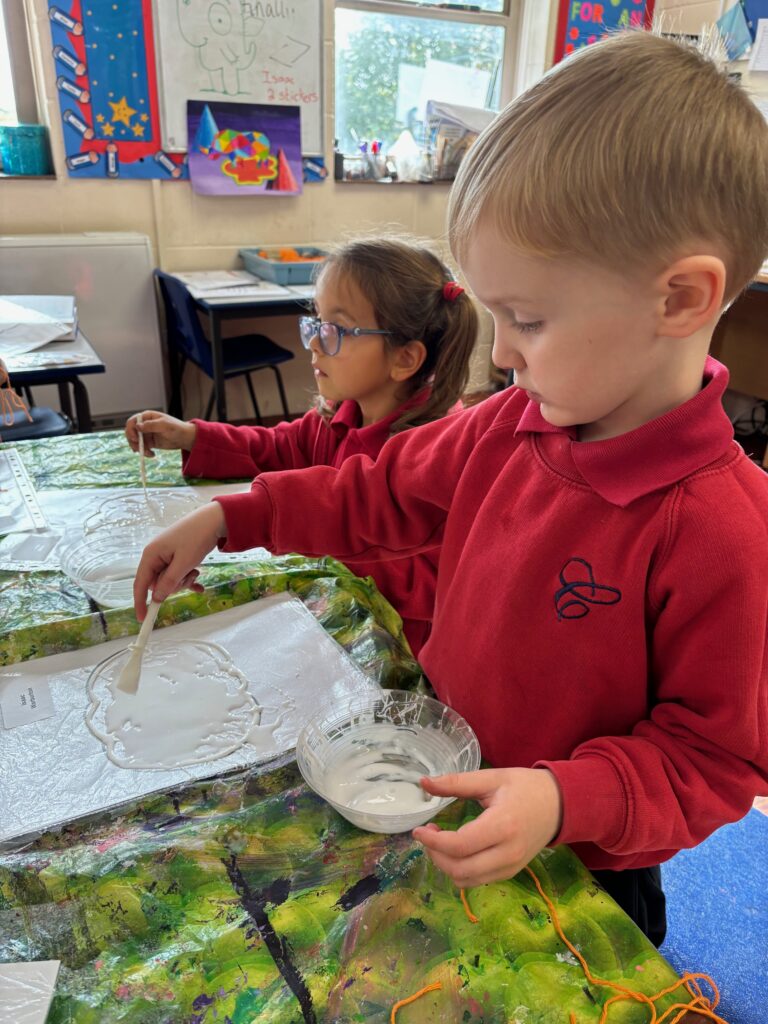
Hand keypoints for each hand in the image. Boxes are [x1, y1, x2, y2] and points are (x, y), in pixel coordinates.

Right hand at [125, 410, 196, 456]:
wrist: (185, 438)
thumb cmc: (177, 428)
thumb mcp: (164, 425)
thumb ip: (151, 425)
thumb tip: (137, 426)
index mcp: (147, 417)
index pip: (132, 421)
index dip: (130, 430)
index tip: (135, 438)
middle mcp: (144, 425)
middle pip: (131, 432)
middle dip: (133, 441)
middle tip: (139, 449)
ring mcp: (146, 434)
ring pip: (135, 442)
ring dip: (139, 448)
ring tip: (149, 453)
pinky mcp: (149, 442)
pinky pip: (142, 448)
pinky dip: (144, 452)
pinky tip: (152, 454)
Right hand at [133, 502, 227, 617]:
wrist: (214, 519)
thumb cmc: (196, 538)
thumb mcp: (183, 563)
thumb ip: (169, 582)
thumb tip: (156, 598)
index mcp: (151, 555)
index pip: (140, 583)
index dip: (140, 602)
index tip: (143, 618)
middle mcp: (155, 555)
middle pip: (157, 583)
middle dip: (173, 586)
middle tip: (188, 578)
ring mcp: (166, 555)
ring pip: (169, 580)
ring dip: (183, 581)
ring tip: (196, 571)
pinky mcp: (177, 556)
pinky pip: (178, 574)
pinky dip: (188, 579)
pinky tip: (200, 586)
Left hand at [412, 767, 562, 887]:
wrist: (559, 805)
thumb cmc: (525, 787)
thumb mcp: (492, 778)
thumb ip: (456, 782)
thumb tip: (423, 783)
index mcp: (502, 826)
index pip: (459, 846)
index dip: (433, 841)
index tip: (418, 829)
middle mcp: (507, 853)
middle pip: (459, 869)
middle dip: (435, 854)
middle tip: (428, 834)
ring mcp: (510, 867)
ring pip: (466, 881)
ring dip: (445, 865)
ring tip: (440, 842)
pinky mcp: (511, 873)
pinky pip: (477, 880)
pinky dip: (460, 870)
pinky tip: (457, 850)